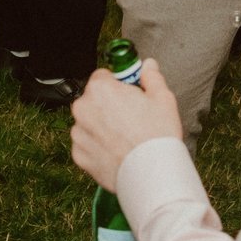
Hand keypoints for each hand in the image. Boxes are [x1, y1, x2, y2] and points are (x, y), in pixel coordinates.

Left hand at [71, 57, 182, 189]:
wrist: (150, 174)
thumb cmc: (157, 135)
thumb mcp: (162, 99)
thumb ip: (151, 77)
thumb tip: (148, 66)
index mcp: (100, 89)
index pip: (102, 76)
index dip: (117, 84)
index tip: (127, 93)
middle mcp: (83, 108)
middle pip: (93, 99)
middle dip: (108, 105)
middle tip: (130, 117)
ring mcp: (78, 133)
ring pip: (89, 122)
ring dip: (101, 126)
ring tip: (124, 138)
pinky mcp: (78, 155)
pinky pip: (86, 145)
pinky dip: (98, 147)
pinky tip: (116, 152)